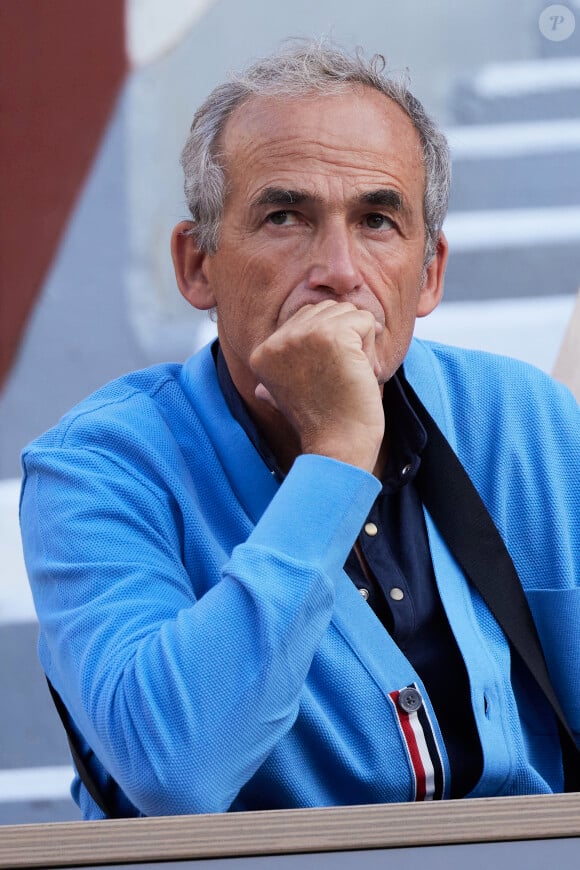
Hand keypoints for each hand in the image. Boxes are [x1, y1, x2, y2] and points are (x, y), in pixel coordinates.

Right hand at [249, 300, 384, 473]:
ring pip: (348, 313)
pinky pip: (365, 321)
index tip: (327, 377)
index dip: (329, 343)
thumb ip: (273, 383)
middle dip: (346, 339)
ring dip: (361, 344)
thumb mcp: (284, 400)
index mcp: (263, 352)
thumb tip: (258, 391)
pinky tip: (361, 373)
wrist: (339, 445)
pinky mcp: (333, 336)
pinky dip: (371, 348)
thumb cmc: (322, 423)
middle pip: (327, 310)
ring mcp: (304, 335)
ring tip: (351, 375)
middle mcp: (278, 340)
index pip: (306, 317)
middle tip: (342, 376)